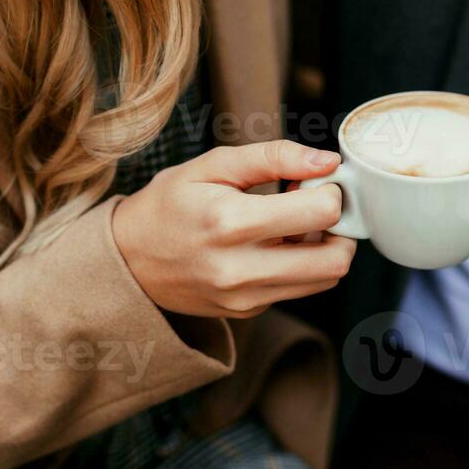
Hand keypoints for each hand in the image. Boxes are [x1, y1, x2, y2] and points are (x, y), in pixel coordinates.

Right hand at [111, 140, 355, 318]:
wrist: (127, 260)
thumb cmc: (170, 204)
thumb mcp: (213, 166)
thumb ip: (274, 157)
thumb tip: (327, 160)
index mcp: (230, 222)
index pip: (321, 212)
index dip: (330, 190)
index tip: (315, 180)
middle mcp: (240, 269)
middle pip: (335, 259)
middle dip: (341, 228)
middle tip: (319, 207)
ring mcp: (246, 297)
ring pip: (325, 279)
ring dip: (326, 249)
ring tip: (296, 225)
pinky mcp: (249, 311)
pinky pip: (299, 289)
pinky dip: (302, 266)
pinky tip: (276, 245)